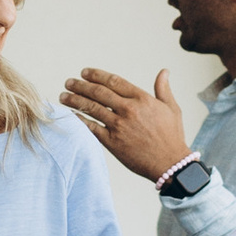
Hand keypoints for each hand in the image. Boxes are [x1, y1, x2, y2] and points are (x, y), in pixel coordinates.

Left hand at [60, 66, 192, 182]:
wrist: (170, 164)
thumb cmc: (172, 136)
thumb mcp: (171, 108)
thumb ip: (163, 89)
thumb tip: (164, 71)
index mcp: (142, 99)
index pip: (114, 81)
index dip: (97, 75)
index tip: (84, 72)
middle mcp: (129, 110)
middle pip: (99, 93)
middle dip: (81, 85)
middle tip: (69, 82)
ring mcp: (119, 126)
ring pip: (92, 108)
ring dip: (75, 101)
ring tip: (63, 96)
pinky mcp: (113, 142)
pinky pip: (92, 128)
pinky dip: (79, 120)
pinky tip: (70, 115)